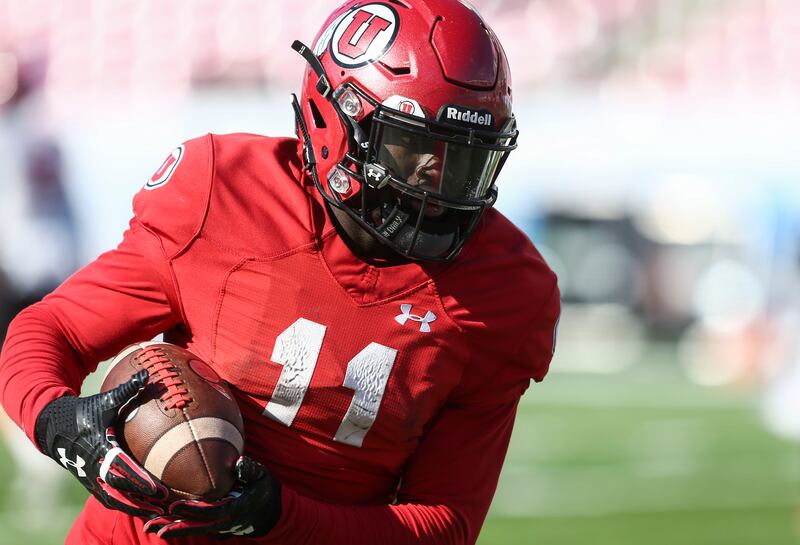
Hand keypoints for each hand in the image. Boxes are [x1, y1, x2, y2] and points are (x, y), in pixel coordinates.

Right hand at [34, 369, 168, 515]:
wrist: (54, 427)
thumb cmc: (84, 412)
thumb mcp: (105, 401)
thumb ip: (128, 390)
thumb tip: (148, 374)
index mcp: (100, 447)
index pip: (121, 468)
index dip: (138, 479)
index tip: (158, 488)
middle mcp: (95, 466)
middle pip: (121, 490)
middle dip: (143, 500)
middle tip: (166, 505)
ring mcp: (91, 478)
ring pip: (115, 500)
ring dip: (136, 508)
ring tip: (160, 515)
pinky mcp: (91, 483)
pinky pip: (110, 499)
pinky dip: (127, 507)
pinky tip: (146, 512)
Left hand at [144, 456, 281, 538]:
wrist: (270, 513)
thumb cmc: (265, 491)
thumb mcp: (263, 478)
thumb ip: (251, 471)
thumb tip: (240, 462)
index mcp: (235, 510)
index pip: (211, 512)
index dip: (193, 510)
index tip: (176, 506)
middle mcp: (223, 522)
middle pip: (196, 526)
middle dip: (175, 526)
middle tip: (152, 526)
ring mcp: (217, 526)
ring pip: (192, 527)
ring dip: (172, 527)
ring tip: (150, 526)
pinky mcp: (213, 524)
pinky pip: (193, 525)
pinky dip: (178, 524)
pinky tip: (161, 521)